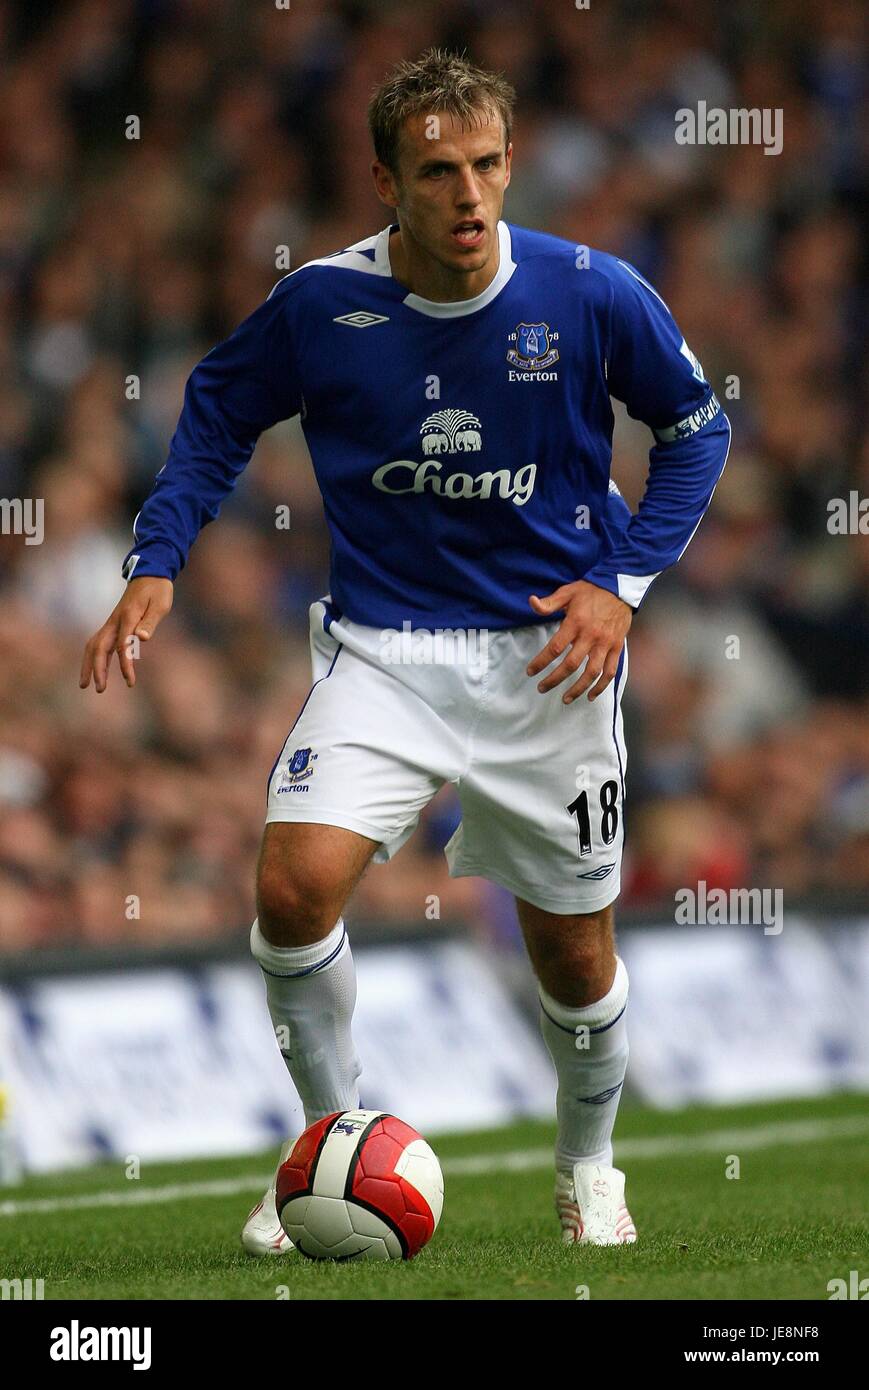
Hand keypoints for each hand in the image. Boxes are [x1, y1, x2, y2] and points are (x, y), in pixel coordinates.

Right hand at [79, 577, 173, 691]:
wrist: (149, 573)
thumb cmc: (158, 590)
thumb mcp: (161, 604)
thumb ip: (150, 622)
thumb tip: (142, 638)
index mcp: (128, 617)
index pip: (123, 645)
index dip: (125, 665)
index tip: (130, 682)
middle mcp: (115, 621)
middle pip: (98, 647)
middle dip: (96, 669)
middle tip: (98, 689)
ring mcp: (111, 622)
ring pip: (93, 646)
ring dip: (89, 665)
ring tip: (86, 685)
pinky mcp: (113, 624)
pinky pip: (99, 643)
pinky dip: (95, 658)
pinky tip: (97, 670)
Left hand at [526, 580, 631, 702]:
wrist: (620, 588)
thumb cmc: (591, 591)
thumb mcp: (568, 592)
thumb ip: (549, 602)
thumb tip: (531, 602)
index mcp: (576, 622)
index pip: (555, 648)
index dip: (541, 662)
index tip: (531, 672)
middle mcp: (591, 636)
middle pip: (571, 665)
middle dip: (554, 679)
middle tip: (542, 688)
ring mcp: (605, 644)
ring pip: (591, 673)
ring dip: (578, 689)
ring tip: (565, 699)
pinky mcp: (616, 648)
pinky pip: (610, 672)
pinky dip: (601, 686)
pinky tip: (590, 696)